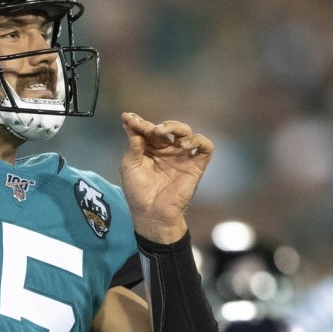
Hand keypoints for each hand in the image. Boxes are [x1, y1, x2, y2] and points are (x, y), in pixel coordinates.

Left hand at [120, 112, 212, 242]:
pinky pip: (205, 147)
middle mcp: (167, 150)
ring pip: (186, 132)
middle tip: (152, 130)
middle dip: (159, 125)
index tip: (128, 117)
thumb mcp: (129, 166)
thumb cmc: (138, 192)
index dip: (139, 122)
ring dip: (176, 128)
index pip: (148, 130)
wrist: (151, 214)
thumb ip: (133, 145)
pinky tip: (185, 145)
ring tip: (164, 133)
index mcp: (151, 149)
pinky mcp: (196, 166)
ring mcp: (182, 157)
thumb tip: (129, 123)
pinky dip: (198, 141)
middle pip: (168, 128)